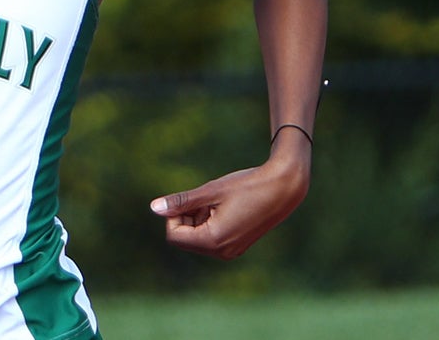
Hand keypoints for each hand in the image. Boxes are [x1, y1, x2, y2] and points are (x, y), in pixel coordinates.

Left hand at [149, 143, 309, 259]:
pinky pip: (213, 238)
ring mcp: (232, 251)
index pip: (174, 236)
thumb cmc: (247, 186)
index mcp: (214, 241)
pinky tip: (225, 207)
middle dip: (186, 218)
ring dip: (199, 219)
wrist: (284, 187)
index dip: (174, 216)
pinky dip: (210, 222)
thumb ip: (181, 202)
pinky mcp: (238, 245)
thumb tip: (154, 208)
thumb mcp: (210, 191)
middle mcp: (222, 252)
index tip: (189, 200)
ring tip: (217, 202)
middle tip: (204, 200)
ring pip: (198, 238)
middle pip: (185, 240)